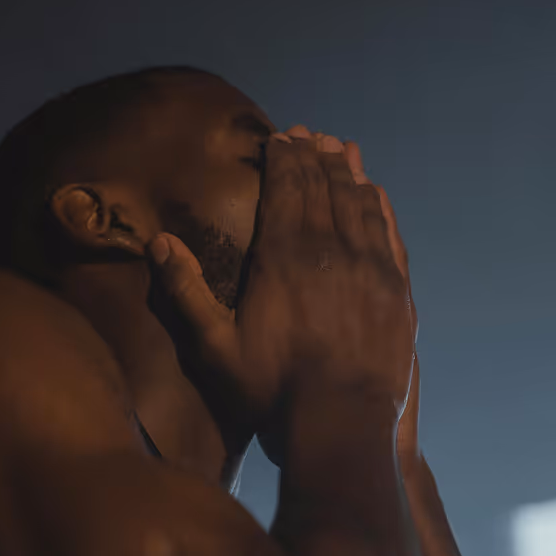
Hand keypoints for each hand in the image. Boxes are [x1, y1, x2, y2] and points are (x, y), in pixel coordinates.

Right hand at [148, 126, 416, 454]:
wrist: (341, 423)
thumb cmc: (272, 389)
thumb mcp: (214, 347)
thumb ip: (186, 291)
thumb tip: (158, 241)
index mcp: (284, 255)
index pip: (286, 187)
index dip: (283, 156)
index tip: (280, 136)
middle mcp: (331, 249)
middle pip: (324, 185)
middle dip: (313, 154)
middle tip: (307, 133)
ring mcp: (371, 267)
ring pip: (360, 202)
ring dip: (348, 171)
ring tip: (339, 147)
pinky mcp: (397, 290)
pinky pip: (390, 233)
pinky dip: (381, 206)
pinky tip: (376, 192)